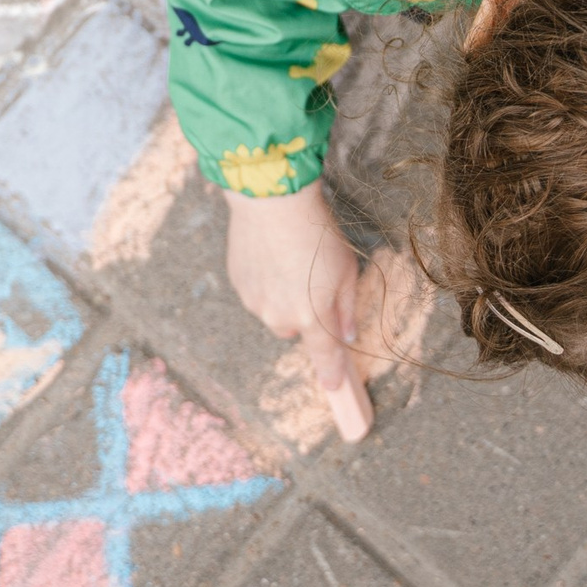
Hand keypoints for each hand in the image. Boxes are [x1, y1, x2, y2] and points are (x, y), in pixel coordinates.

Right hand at [222, 182, 363, 388]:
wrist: (272, 200)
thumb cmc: (316, 231)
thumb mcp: (346, 268)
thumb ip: (346, 306)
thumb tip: (347, 333)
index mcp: (313, 317)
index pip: (324, 357)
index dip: (331, 373)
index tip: (333, 386)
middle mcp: (280, 317)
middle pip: (294, 330)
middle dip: (304, 314)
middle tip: (312, 282)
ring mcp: (255, 302)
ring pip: (272, 311)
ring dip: (282, 297)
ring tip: (289, 260)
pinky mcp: (238, 283)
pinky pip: (255, 292)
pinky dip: (264, 281)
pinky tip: (272, 253)